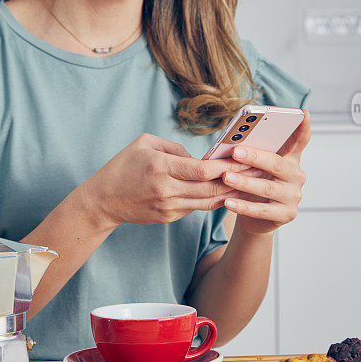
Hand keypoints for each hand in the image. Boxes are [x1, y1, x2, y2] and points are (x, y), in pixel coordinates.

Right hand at [76, 133, 252, 229]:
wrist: (102, 201)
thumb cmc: (123, 166)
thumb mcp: (144, 144)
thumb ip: (175, 148)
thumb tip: (200, 158)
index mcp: (160, 167)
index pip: (202, 170)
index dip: (226, 166)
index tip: (244, 159)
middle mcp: (166, 190)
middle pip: (211, 189)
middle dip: (237, 181)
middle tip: (258, 172)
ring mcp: (168, 207)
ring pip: (208, 202)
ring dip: (231, 194)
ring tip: (251, 184)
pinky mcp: (168, 217)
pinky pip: (196, 207)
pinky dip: (213, 200)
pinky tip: (229, 193)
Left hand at [220, 110, 310, 234]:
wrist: (256, 219)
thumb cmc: (254, 185)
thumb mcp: (254, 168)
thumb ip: (252, 153)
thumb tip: (232, 142)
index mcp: (290, 159)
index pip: (299, 141)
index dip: (303, 128)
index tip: (303, 113)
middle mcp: (296, 176)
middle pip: (277, 164)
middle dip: (255, 157)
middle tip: (235, 151)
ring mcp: (293, 196)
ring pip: (268, 187)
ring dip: (245, 182)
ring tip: (226, 177)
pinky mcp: (286, 214)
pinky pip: (262, 210)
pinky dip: (244, 206)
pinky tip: (228, 201)